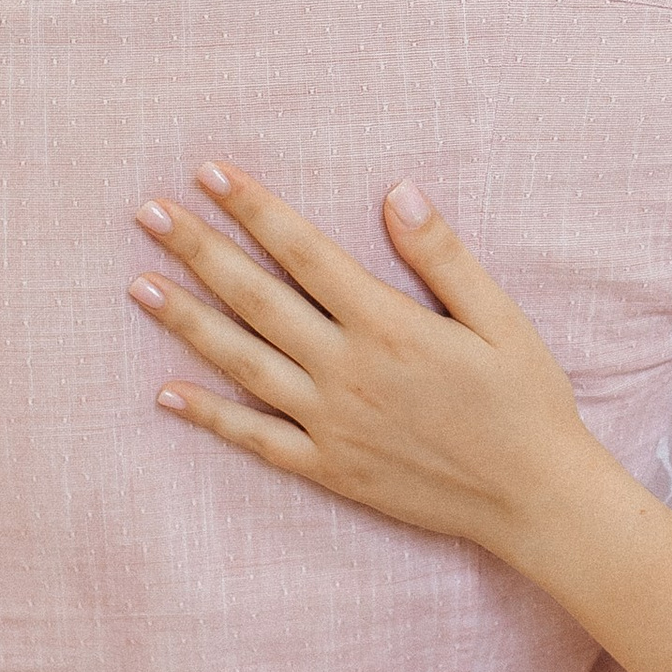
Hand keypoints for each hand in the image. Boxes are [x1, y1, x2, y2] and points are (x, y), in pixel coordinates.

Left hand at [129, 167, 596, 560]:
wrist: (534, 499)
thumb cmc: (526, 401)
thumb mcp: (500, 318)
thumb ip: (444, 256)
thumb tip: (398, 193)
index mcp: (387, 326)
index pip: (304, 252)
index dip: (253, 209)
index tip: (210, 173)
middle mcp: (347, 372)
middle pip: (256, 299)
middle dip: (199, 251)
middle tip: (149, 213)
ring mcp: (330, 424)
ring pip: (242, 363)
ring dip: (186, 321)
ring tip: (138, 285)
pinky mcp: (328, 468)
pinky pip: (256, 438)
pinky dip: (209, 416)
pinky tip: (166, 392)